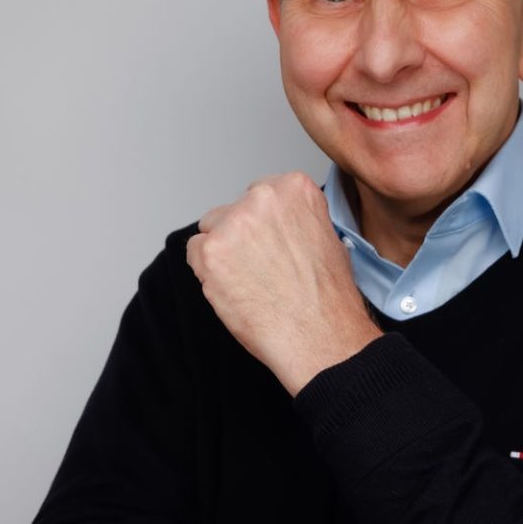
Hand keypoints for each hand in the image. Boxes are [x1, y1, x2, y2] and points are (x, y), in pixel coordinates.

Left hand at [186, 172, 381, 394]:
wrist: (319, 335)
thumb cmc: (327, 297)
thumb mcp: (327, 237)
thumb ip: (296, 220)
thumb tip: (275, 226)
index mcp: (295, 188)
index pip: (260, 194)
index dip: (264, 224)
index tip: (271, 243)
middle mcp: (263, 198)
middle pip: (233, 210)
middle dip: (241, 236)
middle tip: (261, 268)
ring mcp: (234, 223)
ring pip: (211, 229)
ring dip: (223, 252)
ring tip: (250, 281)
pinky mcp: (211, 252)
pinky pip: (195, 252)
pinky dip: (207, 272)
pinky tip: (235, 289)